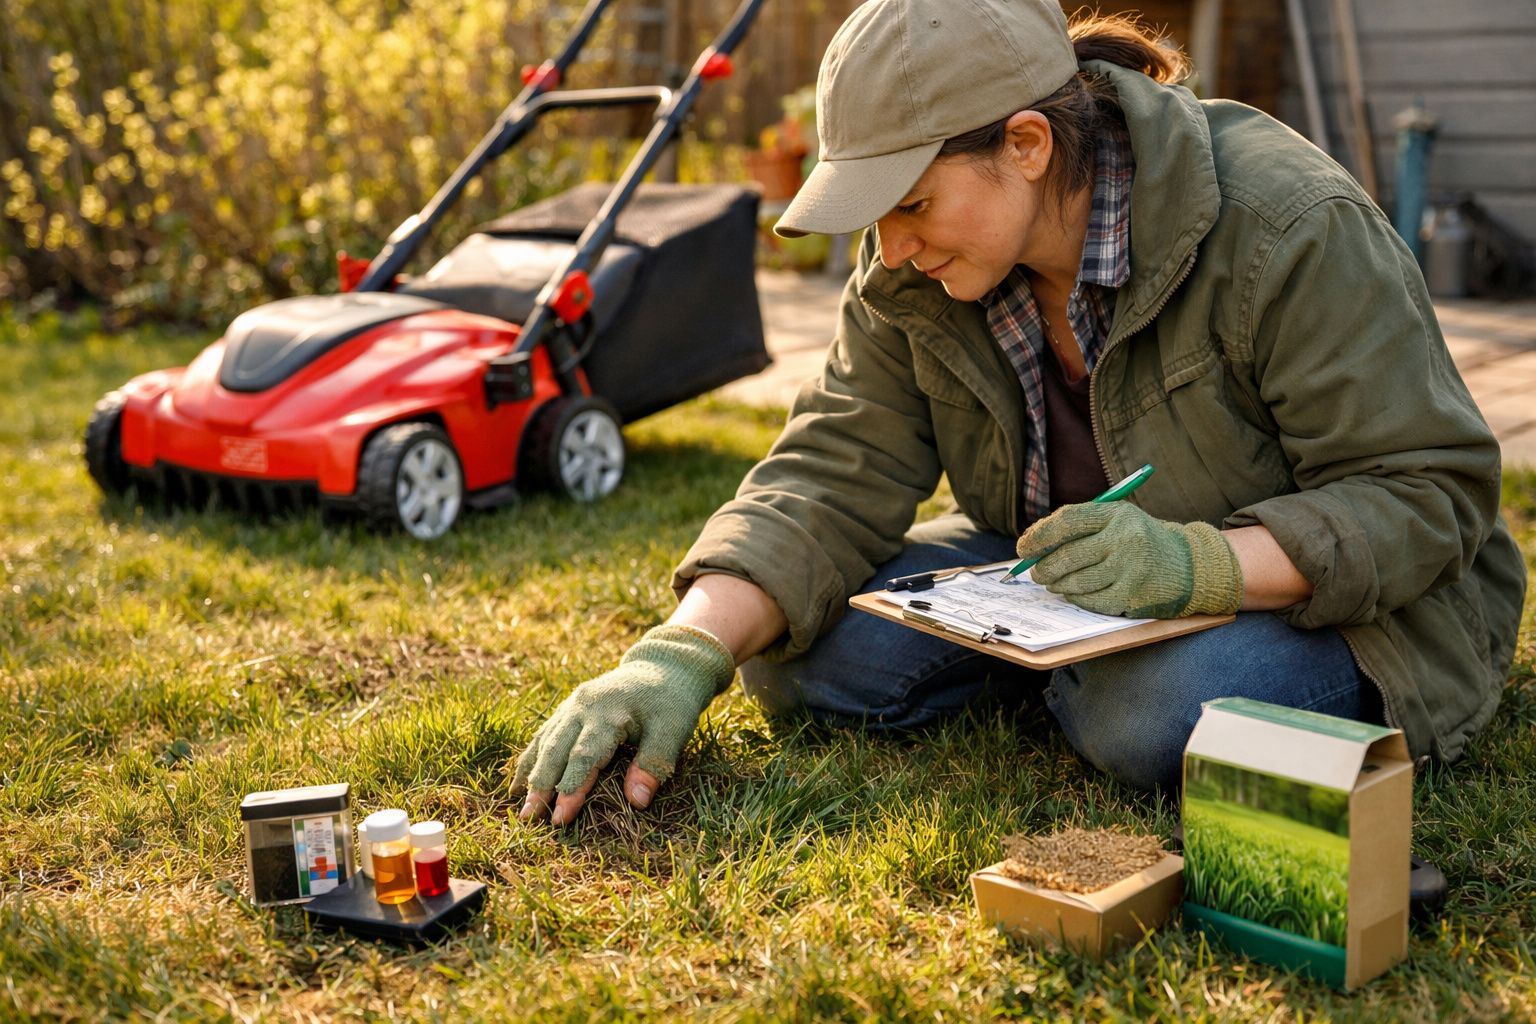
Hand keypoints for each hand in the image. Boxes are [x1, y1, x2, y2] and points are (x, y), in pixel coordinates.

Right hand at [512, 624, 734, 825]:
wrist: (664, 666)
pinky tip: (520, 780)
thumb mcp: (673, 731)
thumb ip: (654, 764)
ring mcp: (573, 704)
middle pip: (556, 749)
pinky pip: (545, 733)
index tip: (560, 820)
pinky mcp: (570, 707)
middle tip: (529, 819)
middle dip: (541, 786)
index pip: (584, 756)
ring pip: (545, 741)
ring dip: (531, 773)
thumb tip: (636, 802)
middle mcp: (584, 706)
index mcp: (609, 713)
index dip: (571, 789)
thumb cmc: (672, 702)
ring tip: (520, 806)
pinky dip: (531, 757)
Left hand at [1015, 502, 1242, 617]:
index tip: (1023, 548)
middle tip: (1035, 573)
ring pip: (1077, 581)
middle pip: (1068, 555)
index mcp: (1116, 513)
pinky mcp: (1134, 594)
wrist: (1186, 564)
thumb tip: (1032, 546)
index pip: (1068, 521)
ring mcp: (1131, 568)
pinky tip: (1074, 593)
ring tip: (1053, 583)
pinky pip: (1092, 601)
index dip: (1039, 536)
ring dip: (1058, 585)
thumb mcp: (1115, 521)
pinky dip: (1078, 599)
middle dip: (1044, 567)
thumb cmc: (1137, 540)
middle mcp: (1125, 538)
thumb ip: (1078, 528)